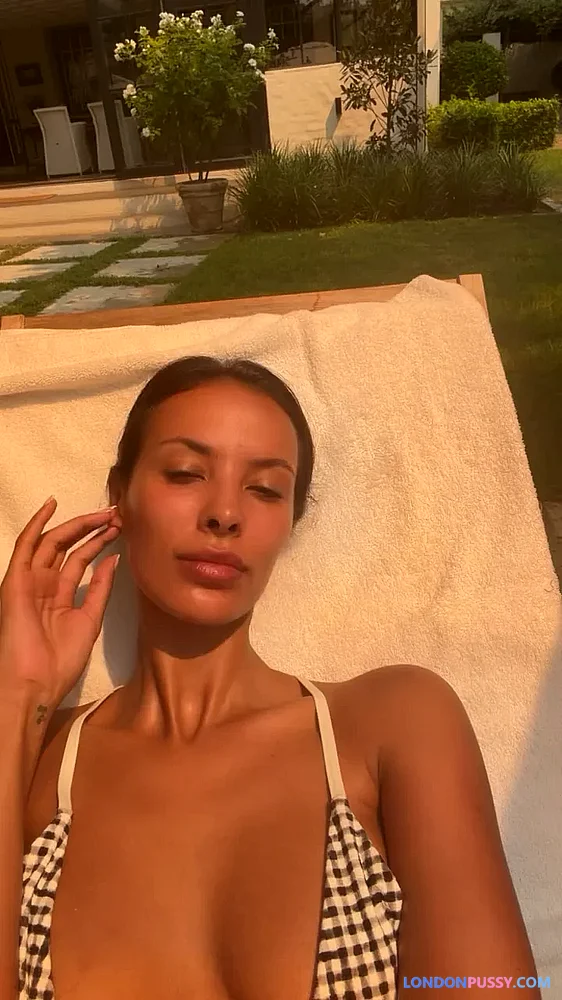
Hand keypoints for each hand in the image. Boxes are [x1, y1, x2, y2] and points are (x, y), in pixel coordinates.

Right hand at [0, 497, 120, 709]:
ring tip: (103, 513)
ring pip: (53, 542)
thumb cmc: (60, 661)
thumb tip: (114, 559)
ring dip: (77, 525)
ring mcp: (30, 581)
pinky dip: (37, 524)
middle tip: (116, 514)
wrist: (35, 683)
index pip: (80, 560)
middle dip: (92, 529)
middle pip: (68, 547)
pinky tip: (51, 505)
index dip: (99, 542)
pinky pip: (26, 546)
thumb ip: (100, 589)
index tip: (120, 528)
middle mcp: (44, 585)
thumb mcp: (89, 620)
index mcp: (60, 597)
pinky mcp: (16, 580)